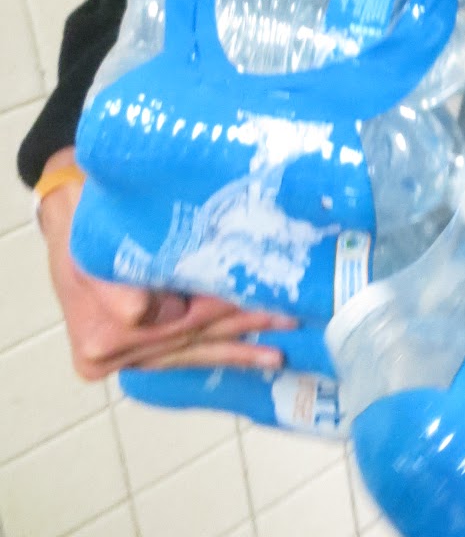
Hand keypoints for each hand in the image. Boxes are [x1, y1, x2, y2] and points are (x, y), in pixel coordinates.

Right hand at [37, 148, 294, 380]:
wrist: (67, 218)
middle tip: (285, 318)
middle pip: (186, 337)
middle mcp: (106, 350)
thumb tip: (142, 311)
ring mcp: (118, 358)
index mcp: (100, 321)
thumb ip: (125, 269)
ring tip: (277, 353)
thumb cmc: (91, 216)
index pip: (172, 320)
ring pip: (188, 354)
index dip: (216, 306)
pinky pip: (179, 358)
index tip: (256, 294)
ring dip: (236, 351)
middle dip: (238, 326)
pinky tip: (251, 357)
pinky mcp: (132, 357)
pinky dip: (216, 354)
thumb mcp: (103, 230)